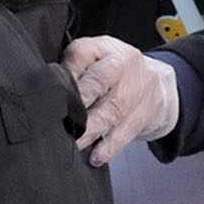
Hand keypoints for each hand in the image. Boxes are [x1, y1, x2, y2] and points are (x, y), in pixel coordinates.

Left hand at [63, 36, 179, 164]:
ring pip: (114, 109)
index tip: (51, 97)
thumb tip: (46, 92)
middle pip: (100, 81)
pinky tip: (98, 156)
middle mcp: (123, 61)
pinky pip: (128, 129)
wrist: (157, 79)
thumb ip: (70, 72)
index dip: (66, 77)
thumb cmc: (111, 72)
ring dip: (92, 130)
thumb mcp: (90, 61)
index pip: (80, 55)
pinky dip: (111, 145)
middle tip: (63, 122)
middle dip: (79, 104)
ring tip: (76, 144)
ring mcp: (139, 84)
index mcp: (101, 47)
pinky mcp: (149, 108)